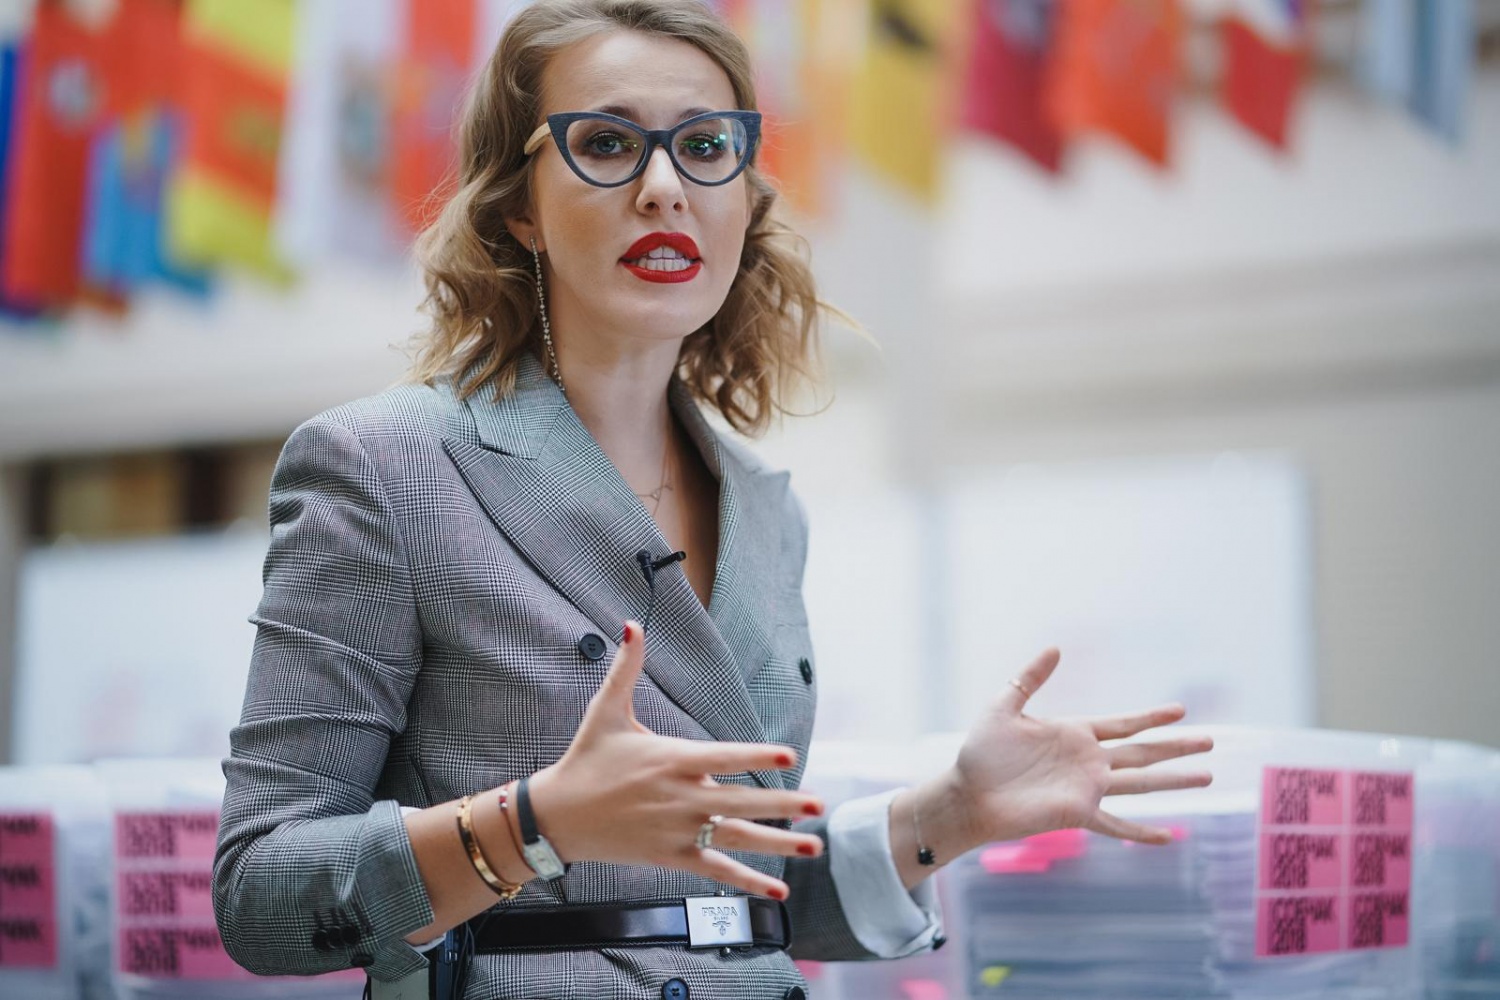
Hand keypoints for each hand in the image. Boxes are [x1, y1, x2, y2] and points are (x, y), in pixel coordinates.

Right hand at [526, 621, 823, 898]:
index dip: (756, 756)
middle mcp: (679, 797)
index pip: (722, 757)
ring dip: (778, 843)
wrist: (557, 817)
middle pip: (739, 800)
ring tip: (814, 844)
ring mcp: (677, 830)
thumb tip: (632, 626)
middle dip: (782, 804)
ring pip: (736, 837)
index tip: (789, 756)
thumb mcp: (606, 712)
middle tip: (818, 803)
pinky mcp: (672, 856)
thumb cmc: (586, 760)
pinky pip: (717, 870)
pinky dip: (749, 882)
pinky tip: (779, 890)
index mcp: (670, 759)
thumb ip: (626, 669)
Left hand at [951, 648, 1213, 846]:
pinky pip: (1116, 824)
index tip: (1180, 710)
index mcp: (1074, 733)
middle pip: (1142, 752)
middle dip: (1176, 746)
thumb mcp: (1004, 705)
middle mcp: (1087, 761)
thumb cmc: (981, 752)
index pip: (1123, 724)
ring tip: (1208, 775)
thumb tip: (1056, 647)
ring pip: (1141, 783)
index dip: (1151, 717)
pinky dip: (1141, 833)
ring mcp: (1086, 788)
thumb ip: (1029, 677)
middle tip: (1210, 740)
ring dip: (1173, 780)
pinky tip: (1169, 836)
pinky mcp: (1077, 814)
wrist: (967, 793)